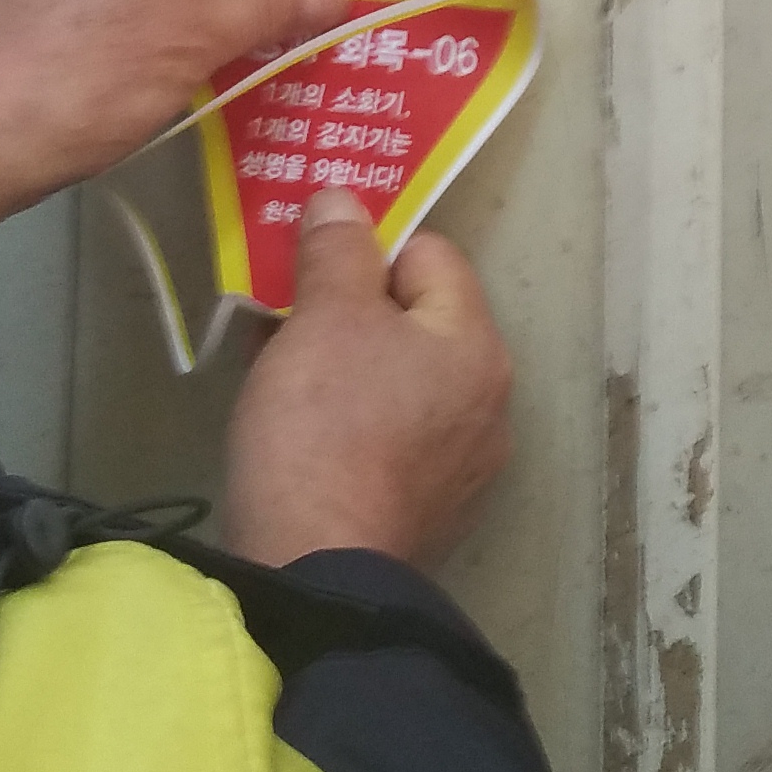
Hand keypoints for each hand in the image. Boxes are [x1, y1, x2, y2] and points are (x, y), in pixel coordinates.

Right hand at [222, 188, 514, 567]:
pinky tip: (303, 441)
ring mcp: (463, 467)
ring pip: (401, 383)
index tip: (308, 272)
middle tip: (285, 320)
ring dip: (348, 370)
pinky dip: (353, 427)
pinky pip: (392, 441)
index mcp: (477, 345)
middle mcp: (488, 403)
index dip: (366, 250)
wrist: (317, 571)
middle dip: (350, 312)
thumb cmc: (324, 428)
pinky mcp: (429, 514)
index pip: (430, 254)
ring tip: (283, 380)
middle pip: (418, 322)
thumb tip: (344, 200)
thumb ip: (338, 252)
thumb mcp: (324, 320)